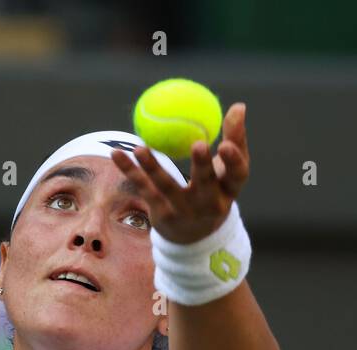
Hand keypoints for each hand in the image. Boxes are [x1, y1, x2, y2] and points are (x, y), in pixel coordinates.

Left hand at [111, 102, 249, 245]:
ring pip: (167, 186)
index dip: (234, 161)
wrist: (192, 237)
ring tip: (140, 148)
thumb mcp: (226, 171)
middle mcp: (208, 204)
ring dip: (153, 167)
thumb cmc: (214, 192)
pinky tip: (116, 153)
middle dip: (202, 166)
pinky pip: (144, 187)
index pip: (237, 175)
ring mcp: (183, 211)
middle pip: (205, 183)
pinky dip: (130, 170)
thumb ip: (234, 139)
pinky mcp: (161, 214)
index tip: (226, 144)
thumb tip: (239, 106)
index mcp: (228, 191)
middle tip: (198, 144)